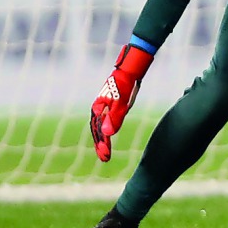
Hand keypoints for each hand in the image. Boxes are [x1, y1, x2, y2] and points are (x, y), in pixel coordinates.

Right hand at [89, 44, 153, 161]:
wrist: (130, 68)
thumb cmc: (125, 84)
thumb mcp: (121, 102)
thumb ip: (115, 117)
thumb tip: (108, 134)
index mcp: (98, 109)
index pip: (98, 131)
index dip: (102, 145)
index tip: (105, 157)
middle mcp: (100, 108)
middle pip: (98, 130)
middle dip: (101, 144)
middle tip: (105, 158)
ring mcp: (105, 105)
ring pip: (101, 125)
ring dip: (103, 138)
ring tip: (105, 151)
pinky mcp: (112, 102)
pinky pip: (107, 119)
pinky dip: (107, 128)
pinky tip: (109, 134)